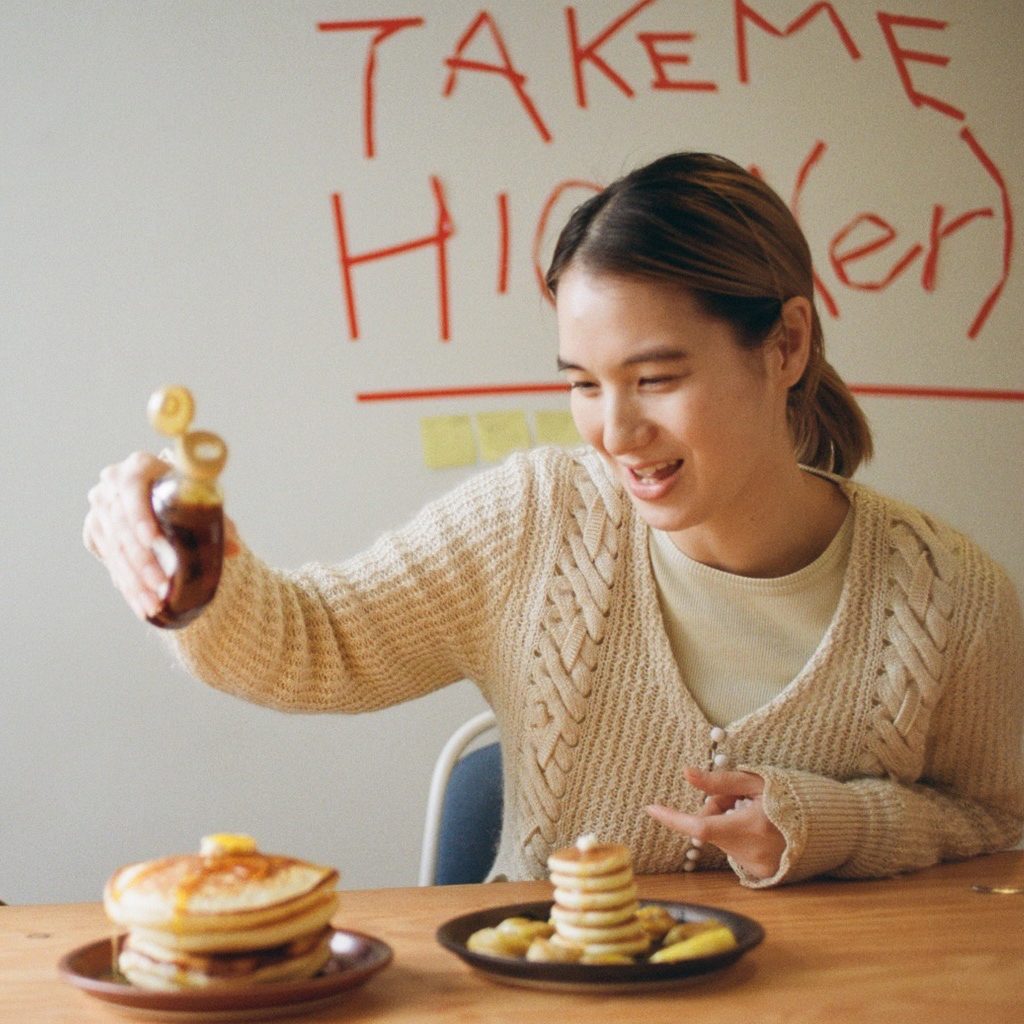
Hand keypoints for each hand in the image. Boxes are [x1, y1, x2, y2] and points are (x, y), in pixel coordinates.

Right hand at [83, 450, 239, 620]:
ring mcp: (100, 508)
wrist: (168, 505)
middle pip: (122, 525)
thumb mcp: (207, 505)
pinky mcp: (96, 531)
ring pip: (115, 549)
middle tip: (162, 585)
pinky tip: (144, 606)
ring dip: (135, 581)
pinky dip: (129, 587)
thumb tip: (234, 548)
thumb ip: (220, 522)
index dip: (140, 514)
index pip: (133, 487)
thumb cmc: (192, 500)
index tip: (153, 541)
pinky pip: (110, 562)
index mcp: (141, 465)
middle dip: (143, 560)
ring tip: (155, 604)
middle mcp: (112, 483)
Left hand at [646, 767, 784, 880]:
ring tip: (756, 814)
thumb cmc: (790, 797)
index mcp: (749, 825)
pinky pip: (735, 852)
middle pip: (710, 828)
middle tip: (738, 799)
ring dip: (727, 825)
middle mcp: (751, 851)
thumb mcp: (756, 782)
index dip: (673, 818)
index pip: (699, 826)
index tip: (651, 808)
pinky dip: (739, 839)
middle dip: (715, 811)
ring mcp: (756, 866)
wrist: (826, 826)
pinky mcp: (760, 874)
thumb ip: (720, 781)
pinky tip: (760, 830)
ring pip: (722, 841)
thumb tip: (687, 773)